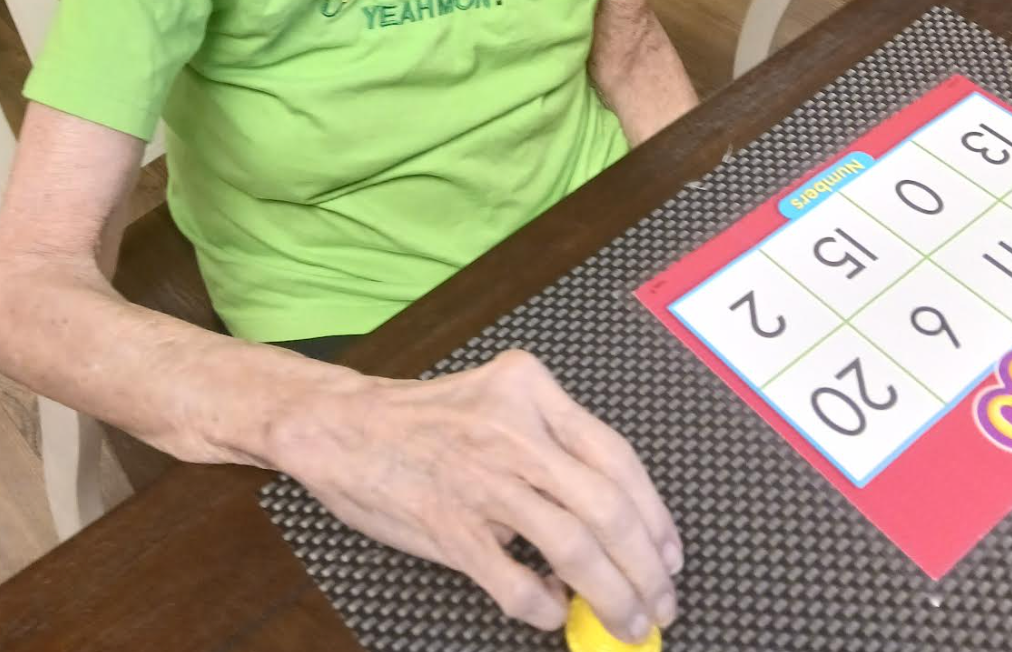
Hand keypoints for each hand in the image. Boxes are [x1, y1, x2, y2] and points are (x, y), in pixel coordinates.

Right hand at [274, 349, 682, 640]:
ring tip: (628, 623)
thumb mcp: (498, 400)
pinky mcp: (450, 526)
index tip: (670, 554)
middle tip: (662, 603)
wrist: (341, 427)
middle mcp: (513, 428)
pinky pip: (517, 581)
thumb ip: (551, 444)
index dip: (654, 514)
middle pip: (607, 506)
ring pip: (575, 547)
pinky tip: (553, 612)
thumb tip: (613, 519)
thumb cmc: (424, 419)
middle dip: (646, 567)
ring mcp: (482, 478)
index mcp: (530, 388)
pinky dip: (545, 607)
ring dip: (613, 596)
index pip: (616, 455)